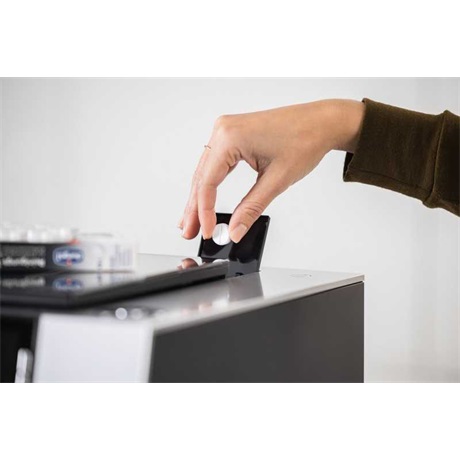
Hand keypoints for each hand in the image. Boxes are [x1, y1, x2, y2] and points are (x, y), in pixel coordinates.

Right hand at [180, 99, 364, 241]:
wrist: (322, 122)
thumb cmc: (305, 139)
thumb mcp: (276, 180)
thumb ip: (250, 208)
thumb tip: (234, 230)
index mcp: (230, 136)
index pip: (208, 182)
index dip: (205, 212)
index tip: (208, 231)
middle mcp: (223, 130)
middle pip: (202, 177)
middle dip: (196, 208)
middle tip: (190, 231)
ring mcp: (227, 130)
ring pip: (206, 171)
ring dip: (200, 197)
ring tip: (193, 221)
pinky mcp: (233, 135)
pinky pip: (216, 163)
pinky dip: (211, 183)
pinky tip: (205, 199)